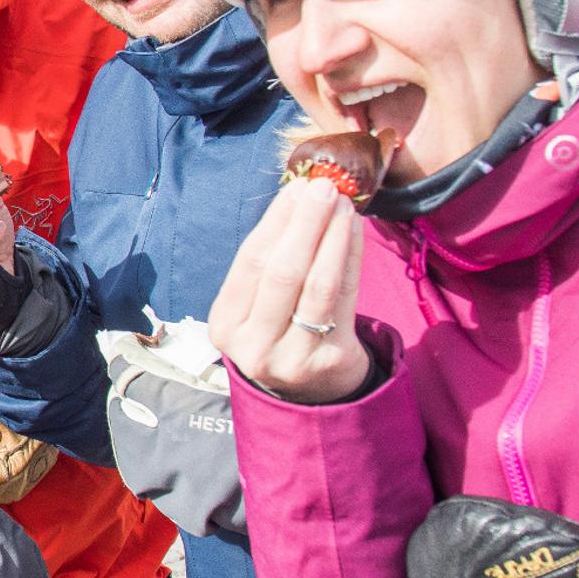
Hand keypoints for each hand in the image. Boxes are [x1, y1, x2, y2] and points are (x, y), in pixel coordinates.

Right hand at [209, 178, 369, 401]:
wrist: (310, 392)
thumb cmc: (280, 329)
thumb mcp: (257, 303)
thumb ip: (271, 258)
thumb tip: (299, 194)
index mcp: (225, 324)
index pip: (251, 261)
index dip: (276, 221)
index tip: (297, 187)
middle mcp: (252, 345)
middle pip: (282, 272)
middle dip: (305, 222)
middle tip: (324, 185)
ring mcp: (292, 358)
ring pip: (316, 285)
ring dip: (332, 235)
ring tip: (343, 202)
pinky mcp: (330, 361)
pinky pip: (344, 298)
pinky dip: (350, 257)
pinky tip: (353, 230)